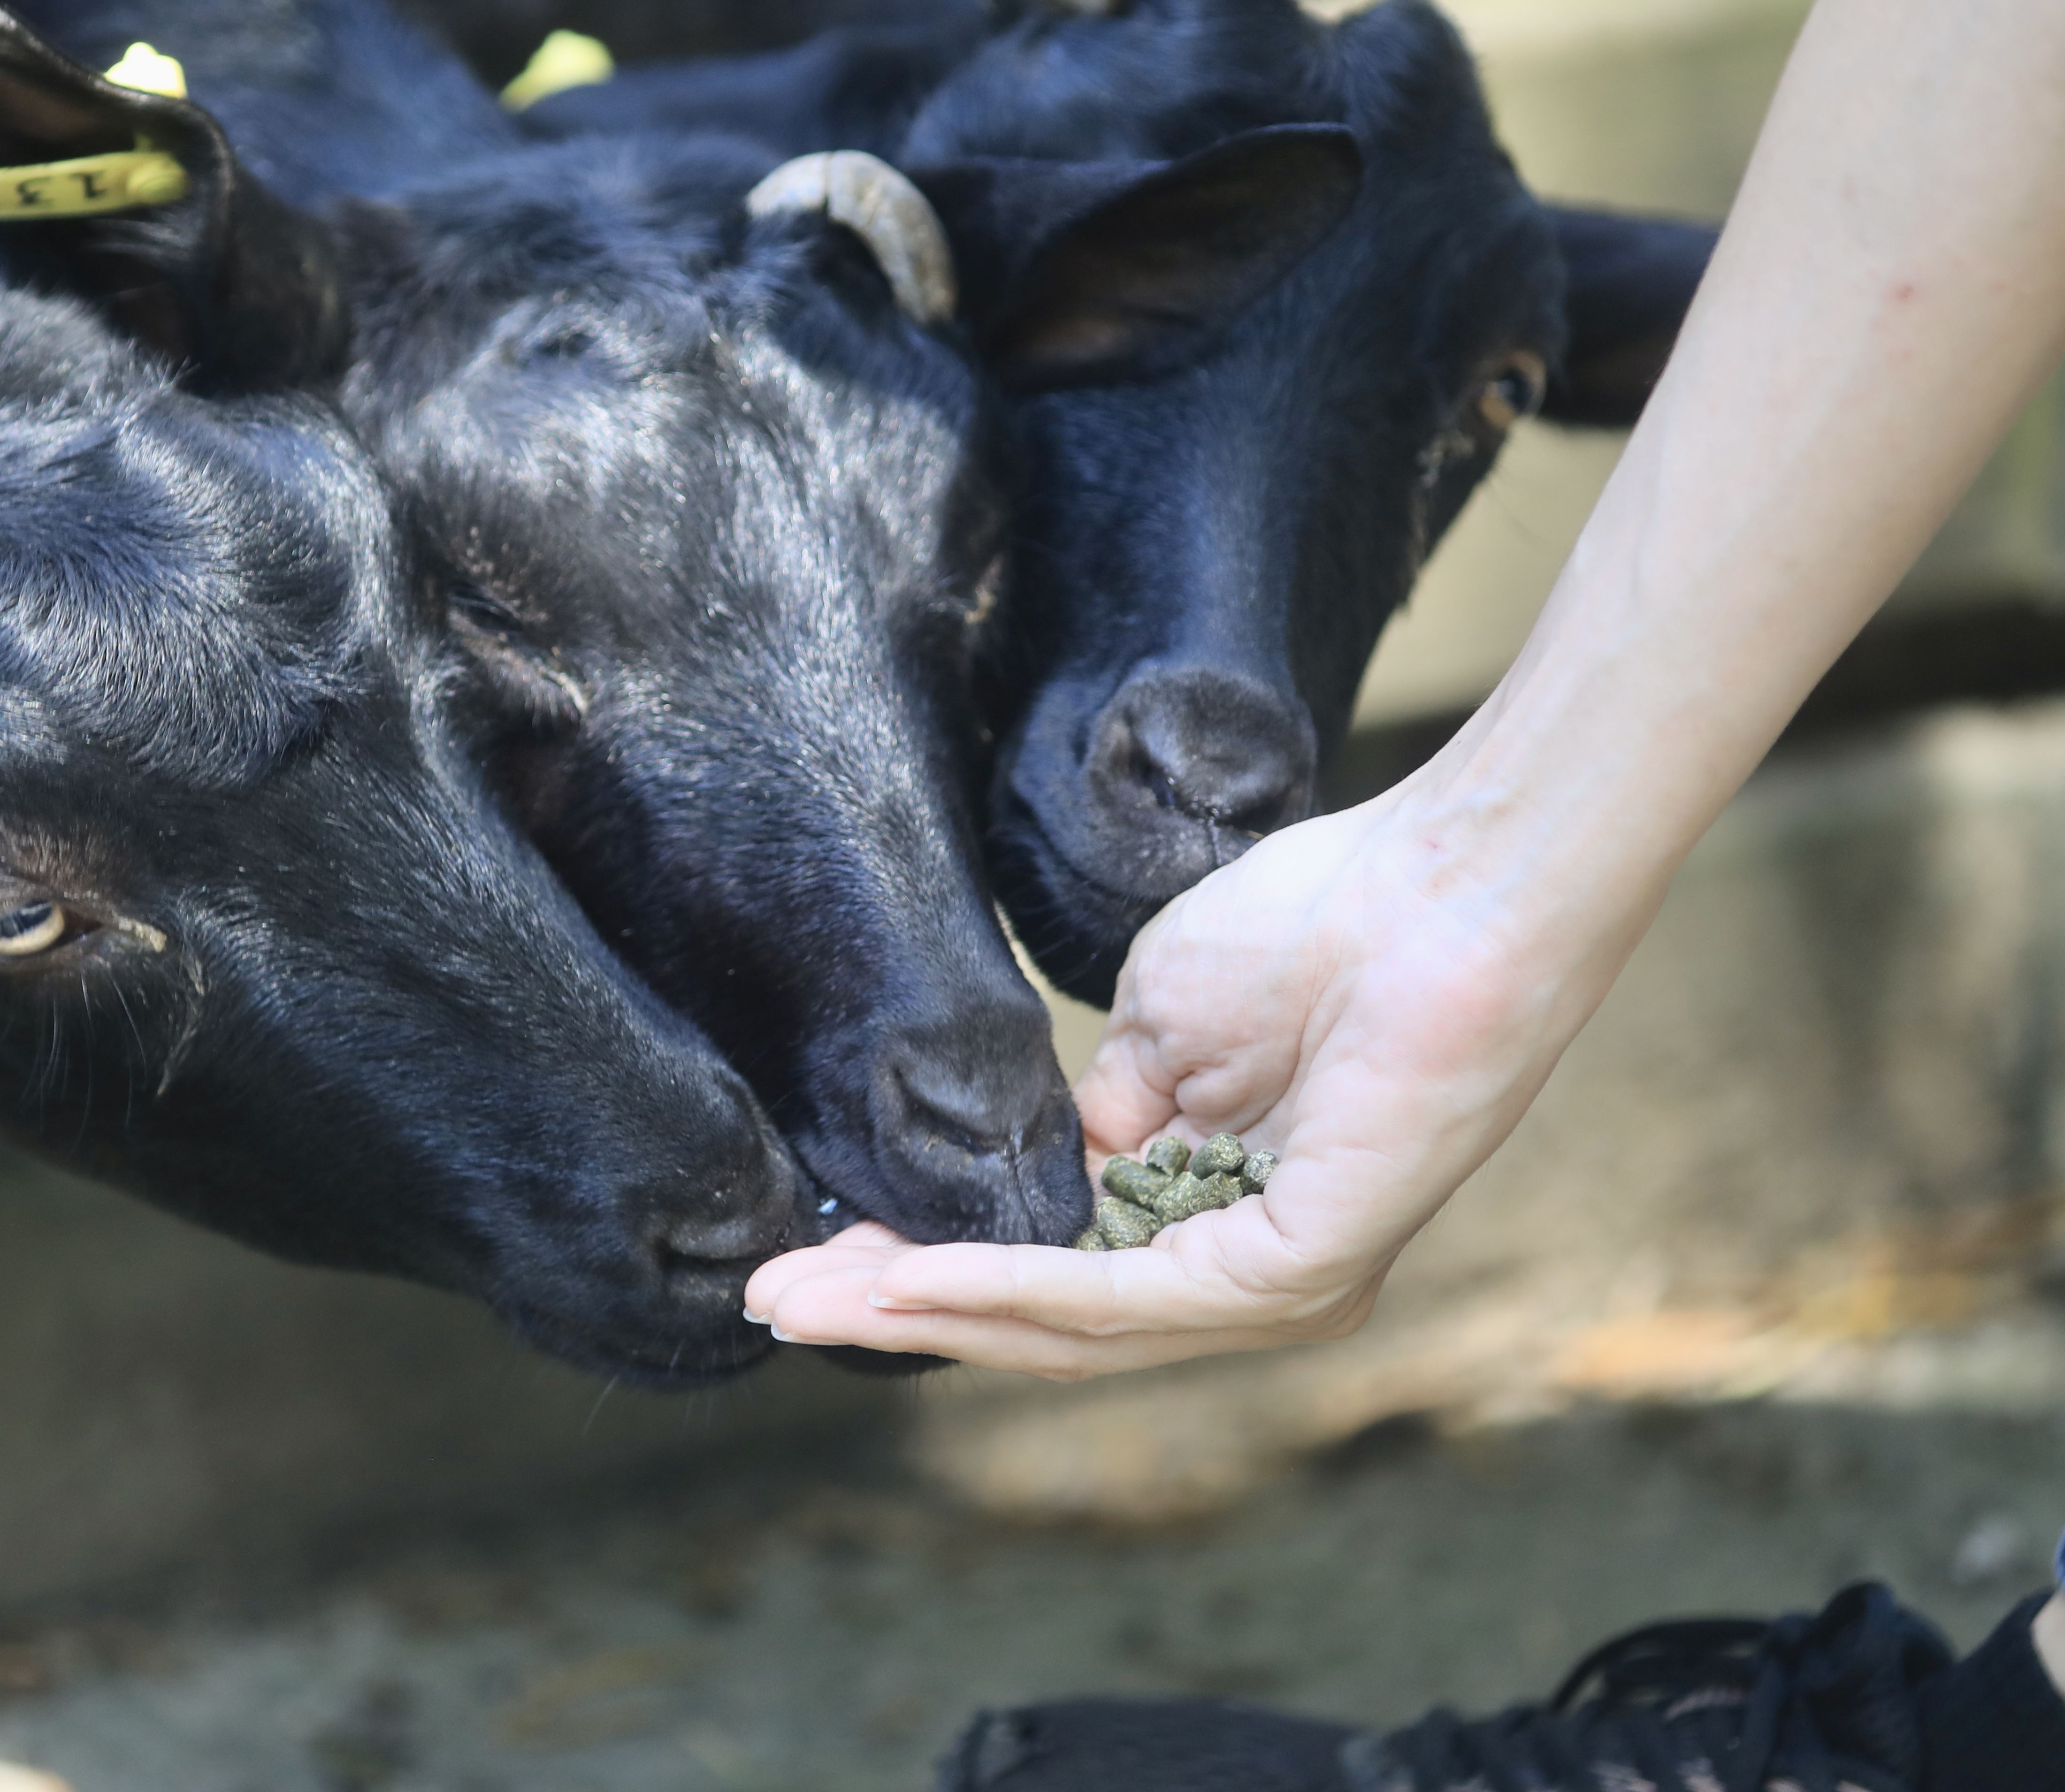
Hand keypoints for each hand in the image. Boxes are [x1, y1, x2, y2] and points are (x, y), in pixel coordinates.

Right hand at [743, 784, 1630, 1376]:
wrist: (1442, 884)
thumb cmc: (1323, 925)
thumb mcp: (1158, 1031)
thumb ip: (1096, 1115)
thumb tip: (1038, 1166)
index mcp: (1221, 1214)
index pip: (1048, 1267)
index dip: (921, 1263)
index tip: (809, 1256)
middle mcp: (1248, 1272)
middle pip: (1041, 1320)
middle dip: (892, 1309)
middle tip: (769, 1303)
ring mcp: (1277, 1283)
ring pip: (1066, 1326)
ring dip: (922, 1308)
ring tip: (809, 1297)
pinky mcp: (1296, 1271)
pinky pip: (1122, 1297)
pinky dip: (1003, 1286)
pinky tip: (910, 1275)